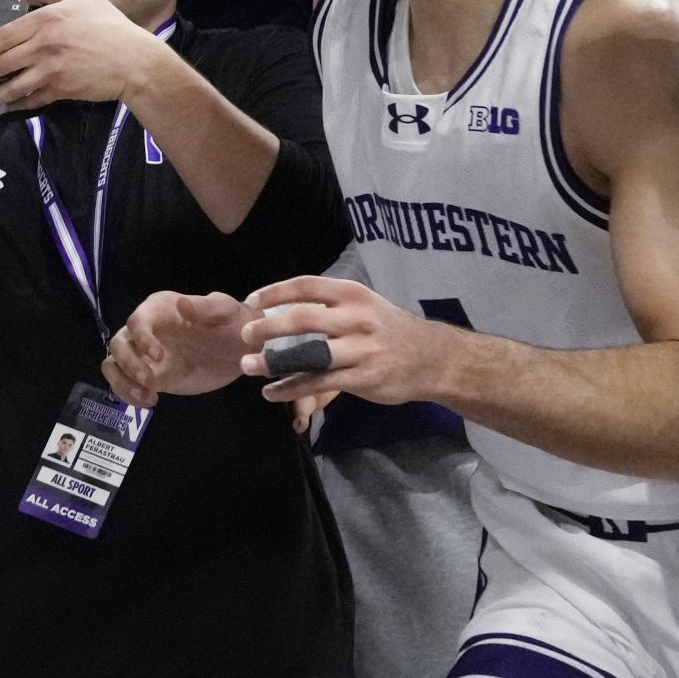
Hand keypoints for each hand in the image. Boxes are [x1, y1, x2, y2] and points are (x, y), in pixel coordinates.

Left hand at [0, 0, 159, 108]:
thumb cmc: (109, 25)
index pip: (2, 37)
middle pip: (1, 64)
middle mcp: (44, 46)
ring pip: (13, 86)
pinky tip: (6, 106)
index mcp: (46, 20)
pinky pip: (33, 98)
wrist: (135, 60)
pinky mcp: (62, 90)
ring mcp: (52, 70)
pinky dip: (17, 104)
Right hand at [104, 290, 257, 406]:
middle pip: (118, 343)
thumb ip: (204, 307)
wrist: (242, 348)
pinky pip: (125, 383)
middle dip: (128, 364)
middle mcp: (146, 330)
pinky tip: (149, 402)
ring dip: (122, 381)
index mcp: (159, 309)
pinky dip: (128, 394)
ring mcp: (145, 355)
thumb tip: (181, 304)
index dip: (141, 338)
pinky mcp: (152, 376)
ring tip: (147, 397)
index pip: (137, 320)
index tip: (158, 356)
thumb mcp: (225, 311)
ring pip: (114, 363)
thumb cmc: (233, 322)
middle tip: (151, 382)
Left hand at [239, 275, 455, 407]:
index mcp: (352, 294)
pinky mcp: (363, 377)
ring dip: (273, 361)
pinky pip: (319, 382)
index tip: (251, 301)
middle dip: (268, 326)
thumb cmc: (388, 328)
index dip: (274, 292)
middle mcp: (356, 318)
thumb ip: (328, 306)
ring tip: (248, 366)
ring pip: (308, 354)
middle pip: (302, 318)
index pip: (306, 285)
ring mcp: (360, 349)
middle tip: (244, 335)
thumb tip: (281, 307)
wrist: (433, 358)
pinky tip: (271, 392)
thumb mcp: (363, 305)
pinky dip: (291, 388)